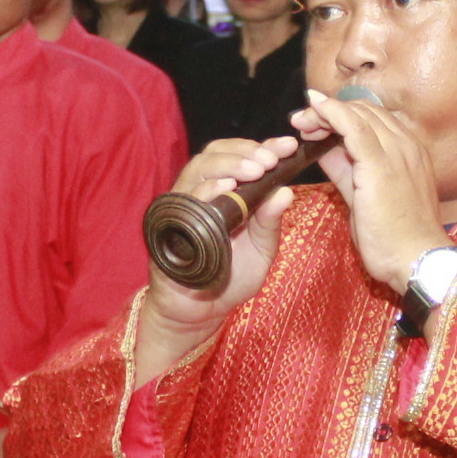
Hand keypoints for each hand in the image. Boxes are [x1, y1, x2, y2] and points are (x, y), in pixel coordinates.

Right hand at [133, 133, 305, 380]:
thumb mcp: (261, 250)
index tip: (288, 146)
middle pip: (215, 154)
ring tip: (253, 170)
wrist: (198, 311)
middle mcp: (203, 192)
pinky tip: (223, 190)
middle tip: (269, 159)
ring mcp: (183, 205)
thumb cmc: (230, 277)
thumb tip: (287, 192)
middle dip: (245, 152)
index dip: (263, 147)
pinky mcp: (168, 223)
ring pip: (198, 170)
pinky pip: (183, 201)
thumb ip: (270, 222)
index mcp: (228, 192)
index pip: (241, 157)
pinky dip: (203, 192)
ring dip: (227, 166)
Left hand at [298, 89, 448, 295]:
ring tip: (301, 120)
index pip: (373, 118)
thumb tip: (324, 149)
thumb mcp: (365, 194)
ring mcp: (397, 151)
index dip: (343, 115)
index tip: (317, 121)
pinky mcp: (381, 164)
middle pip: (364, 111)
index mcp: (409, 151)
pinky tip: (313, 111)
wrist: (416, 260)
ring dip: (325, 112)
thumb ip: (347, 168)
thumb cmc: (395, 237)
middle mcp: (407, 144)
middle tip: (303, 121)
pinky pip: (352, 127)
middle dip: (330, 111)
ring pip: (357, 114)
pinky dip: (330, 114)